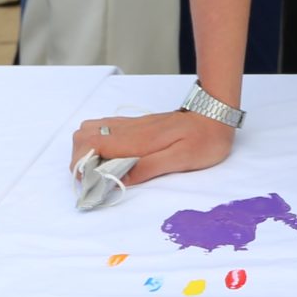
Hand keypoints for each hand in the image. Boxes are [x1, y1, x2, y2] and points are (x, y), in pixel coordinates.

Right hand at [67, 109, 233, 187]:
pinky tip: (114, 159)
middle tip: (95, 179)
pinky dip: (99, 145)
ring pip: (92, 130)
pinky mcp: (137, 126)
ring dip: (87, 151)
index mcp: (136, 139)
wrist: (217, 114)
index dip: (81, 164)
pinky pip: (106, 129)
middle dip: (80, 159)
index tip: (90, 183)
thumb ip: (149, 167)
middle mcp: (129, 129)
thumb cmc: (204, 139)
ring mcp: (131, 125)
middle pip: (83, 135)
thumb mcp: (181, 158)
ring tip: (102, 171)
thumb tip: (119, 179)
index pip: (90, 143)